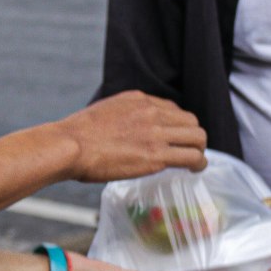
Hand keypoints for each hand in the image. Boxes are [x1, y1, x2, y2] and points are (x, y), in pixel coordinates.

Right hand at [60, 92, 206, 181]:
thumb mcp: (104, 111)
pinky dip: (199, 163)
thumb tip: (125, 131)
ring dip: (199, 150)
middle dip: (193, 136)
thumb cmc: (78, 135)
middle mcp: (152, 112)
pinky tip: (195, 170)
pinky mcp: (156, 155)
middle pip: (190, 121)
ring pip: (197, 137)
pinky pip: (191, 157)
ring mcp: (156, 133)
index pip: (172, 109)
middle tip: (189, 150)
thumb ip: (122, 116)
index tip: (174, 137)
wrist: (70, 145)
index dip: (177, 125)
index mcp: (139, 99)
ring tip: (196, 162)